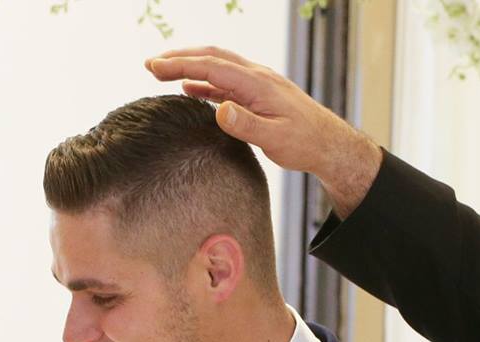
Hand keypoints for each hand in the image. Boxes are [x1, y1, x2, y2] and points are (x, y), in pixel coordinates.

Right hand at [145, 47, 382, 216]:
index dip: (181, 65)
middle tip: (150, 64)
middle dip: (180, 58)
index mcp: (258, 84)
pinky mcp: (258, 94)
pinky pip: (226, 82)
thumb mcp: (276, 139)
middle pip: (212, 58)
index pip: (212, 67)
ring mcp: (257, 83)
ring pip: (218, 66)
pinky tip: (189, 89)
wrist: (329, 144)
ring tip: (162, 71)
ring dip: (190, 66)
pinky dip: (204, 82)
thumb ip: (246, 125)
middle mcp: (257, 76)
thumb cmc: (305, 143)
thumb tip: (219, 110)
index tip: (154, 67)